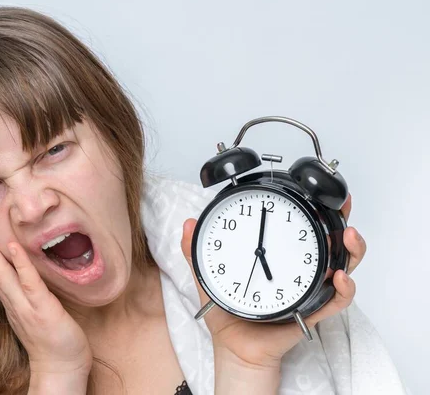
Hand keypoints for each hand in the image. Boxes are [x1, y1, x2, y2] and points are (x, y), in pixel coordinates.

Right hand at [0, 209, 91, 386]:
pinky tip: (11, 246)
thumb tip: (13, 264)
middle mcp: (10, 298)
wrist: (61, 368)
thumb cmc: (49, 337)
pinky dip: (20, 264)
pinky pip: (29, 283)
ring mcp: (24, 304)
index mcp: (7, 296)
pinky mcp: (42, 309)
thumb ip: (19, 287)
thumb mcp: (29, 306)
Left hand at [182, 195, 364, 368]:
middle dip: (343, 221)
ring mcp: (309, 289)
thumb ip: (195, 251)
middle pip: (330, 241)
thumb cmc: (227, 313)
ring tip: (347, 236)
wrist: (234, 347)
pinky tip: (339, 277)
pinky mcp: (312, 310)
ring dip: (351, 249)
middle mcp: (300, 269)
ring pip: (342, 266)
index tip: (318, 190)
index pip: (301, 227)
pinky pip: (335, 301)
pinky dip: (343, 289)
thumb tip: (187, 224)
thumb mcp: (209, 276)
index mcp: (279, 256)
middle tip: (345, 205)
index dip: (315, 207)